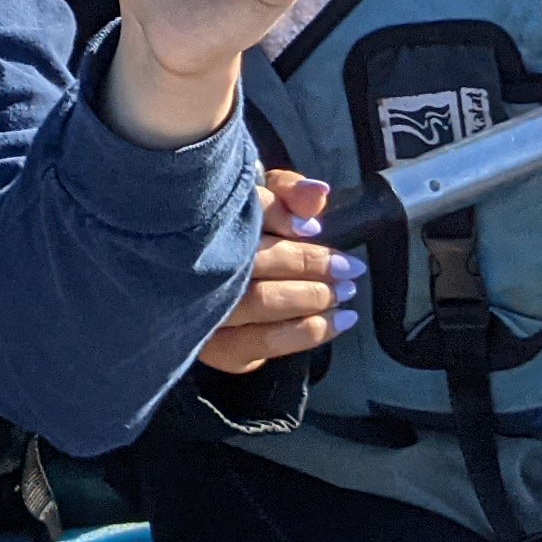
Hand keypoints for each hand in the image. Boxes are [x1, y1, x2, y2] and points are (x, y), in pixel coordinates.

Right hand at [199, 170, 361, 372]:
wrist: (201, 286)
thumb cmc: (237, 235)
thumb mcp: (259, 201)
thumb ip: (288, 192)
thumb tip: (318, 194)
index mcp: (200, 222)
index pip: (241, 214)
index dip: (282, 218)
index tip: (315, 229)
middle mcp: (194, 268)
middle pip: (255, 262)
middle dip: (309, 264)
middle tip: (348, 268)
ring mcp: (201, 314)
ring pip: (262, 303)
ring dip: (312, 298)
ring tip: (345, 292)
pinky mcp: (217, 349)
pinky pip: (264, 343)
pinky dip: (304, 333)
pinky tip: (333, 323)